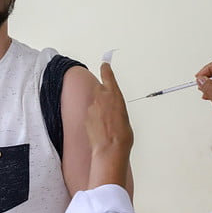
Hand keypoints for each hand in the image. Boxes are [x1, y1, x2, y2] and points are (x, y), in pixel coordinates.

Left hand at [85, 62, 132, 187]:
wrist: (110, 148)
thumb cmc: (122, 135)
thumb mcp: (125, 117)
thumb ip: (117, 108)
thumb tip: (113, 110)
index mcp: (114, 95)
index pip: (108, 75)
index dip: (105, 69)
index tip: (104, 64)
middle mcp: (101, 98)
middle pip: (99, 90)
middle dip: (103, 96)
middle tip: (109, 109)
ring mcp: (92, 107)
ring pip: (94, 104)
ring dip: (98, 111)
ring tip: (106, 124)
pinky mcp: (86, 117)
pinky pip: (90, 115)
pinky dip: (94, 120)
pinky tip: (100, 129)